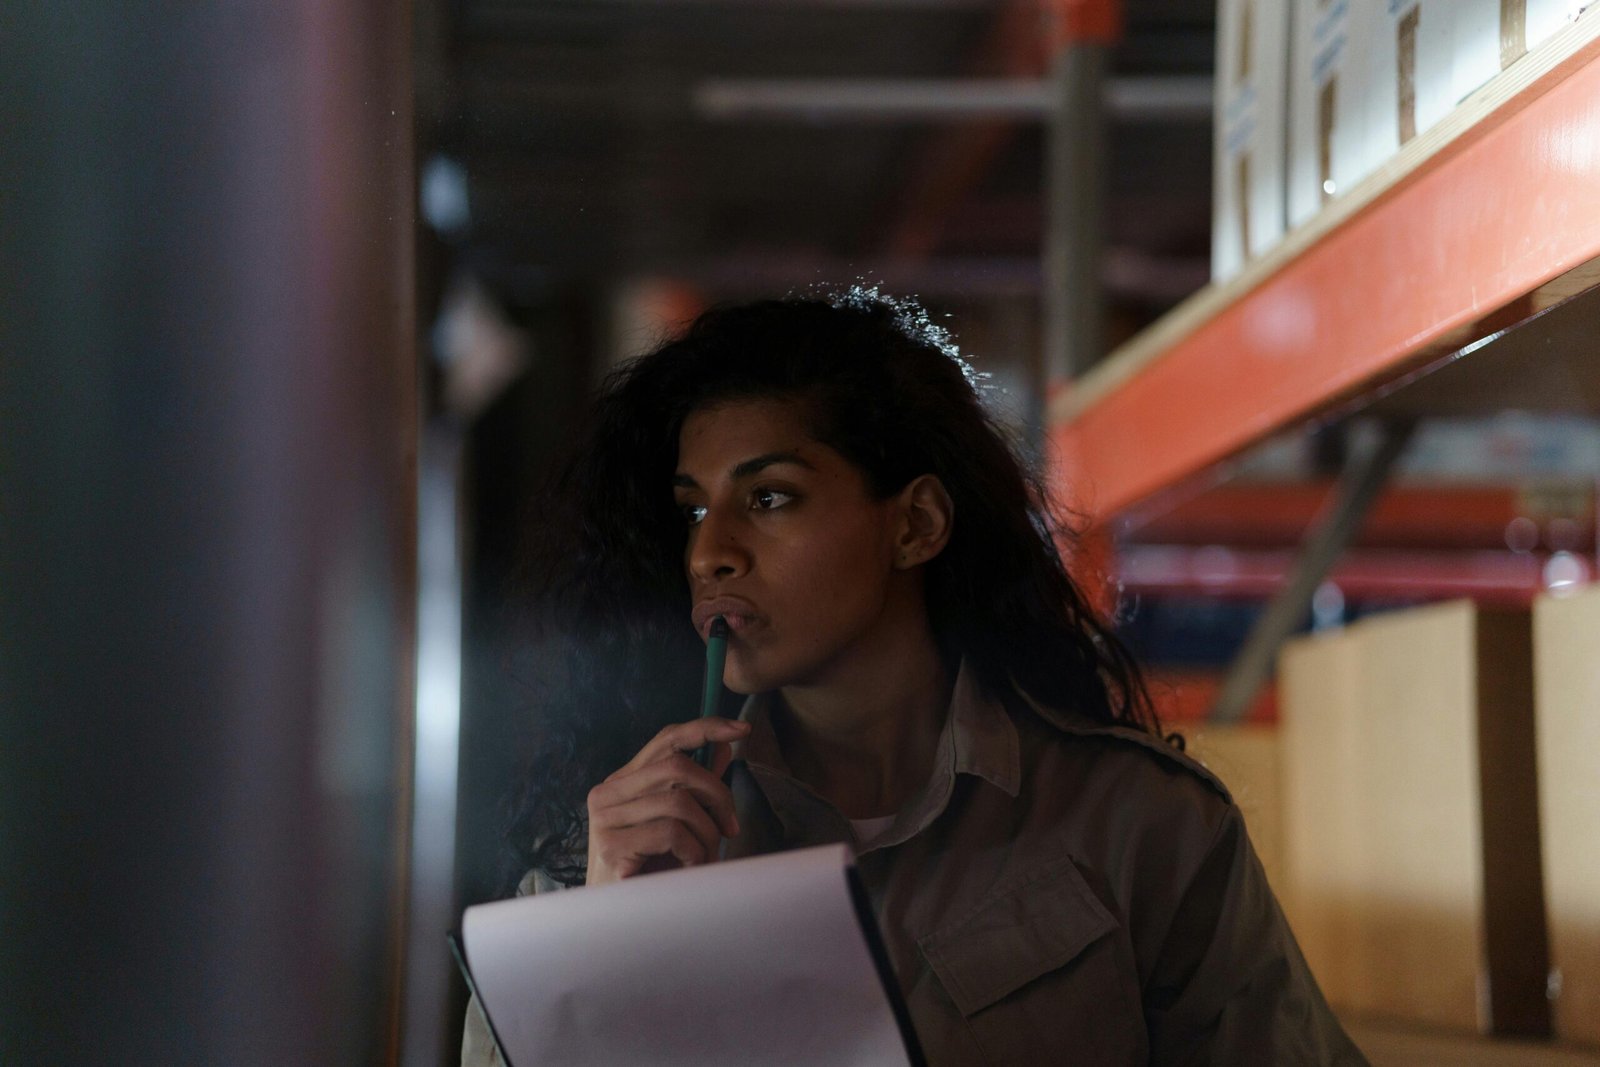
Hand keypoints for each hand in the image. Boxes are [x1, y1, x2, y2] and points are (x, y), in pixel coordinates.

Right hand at [584, 717, 750, 886]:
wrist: (617, 922)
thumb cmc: (650, 871)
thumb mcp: (678, 823)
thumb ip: (696, 787)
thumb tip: (724, 748)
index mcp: (622, 781)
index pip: (666, 739)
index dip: (705, 728)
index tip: (742, 730)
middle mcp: (607, 792)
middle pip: (678, 766)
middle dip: (717, 795)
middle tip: (730, 828)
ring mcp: (605, 818)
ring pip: (679, 802)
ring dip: (706, 834)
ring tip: (703, 858)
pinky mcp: (611, 845)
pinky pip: (672, 833)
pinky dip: (693, 852)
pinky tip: (687, 869)